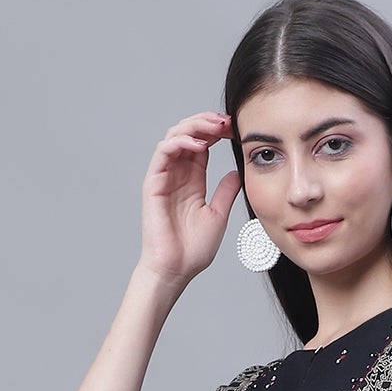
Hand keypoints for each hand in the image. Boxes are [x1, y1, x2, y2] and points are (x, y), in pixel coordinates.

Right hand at [136, 111, 242, 288]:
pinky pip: (164, 152)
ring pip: (175, 136)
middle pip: (188, 134)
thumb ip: (225, 192)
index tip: (236, 129)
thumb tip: (238, 173)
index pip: (202, 144)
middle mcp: (177, 174)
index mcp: (193, 179)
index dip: (217, 132)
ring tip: (215, 127)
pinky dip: (180, 143)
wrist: (176, 269)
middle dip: (207, 122)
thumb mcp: (218, 215)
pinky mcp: (154, 182)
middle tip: (228, 121)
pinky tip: (200, 145)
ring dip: (194, 126)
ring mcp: (164, 176)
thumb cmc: (193, 249)